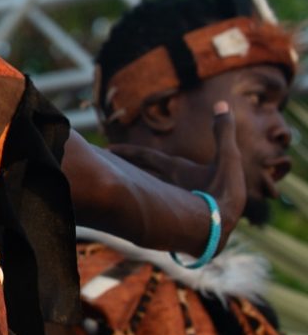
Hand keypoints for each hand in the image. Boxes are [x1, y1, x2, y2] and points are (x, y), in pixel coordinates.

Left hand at [110, 101, 245, 242]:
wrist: (221, 231)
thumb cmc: (223, 194)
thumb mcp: (228, 160)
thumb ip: (224, 132)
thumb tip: (222, 103)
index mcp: (176, 170)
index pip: (146, 156)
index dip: (128, 151)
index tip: (108, 149)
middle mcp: (168, 185)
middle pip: (140, 172)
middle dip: (125, 165)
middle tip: (106, 160)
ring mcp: (171, 201)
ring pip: (147, 188)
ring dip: (132, 182)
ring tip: (119, 179)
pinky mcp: (177, 217)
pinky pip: (157, 205)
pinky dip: (147, 202)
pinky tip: (146, 208)